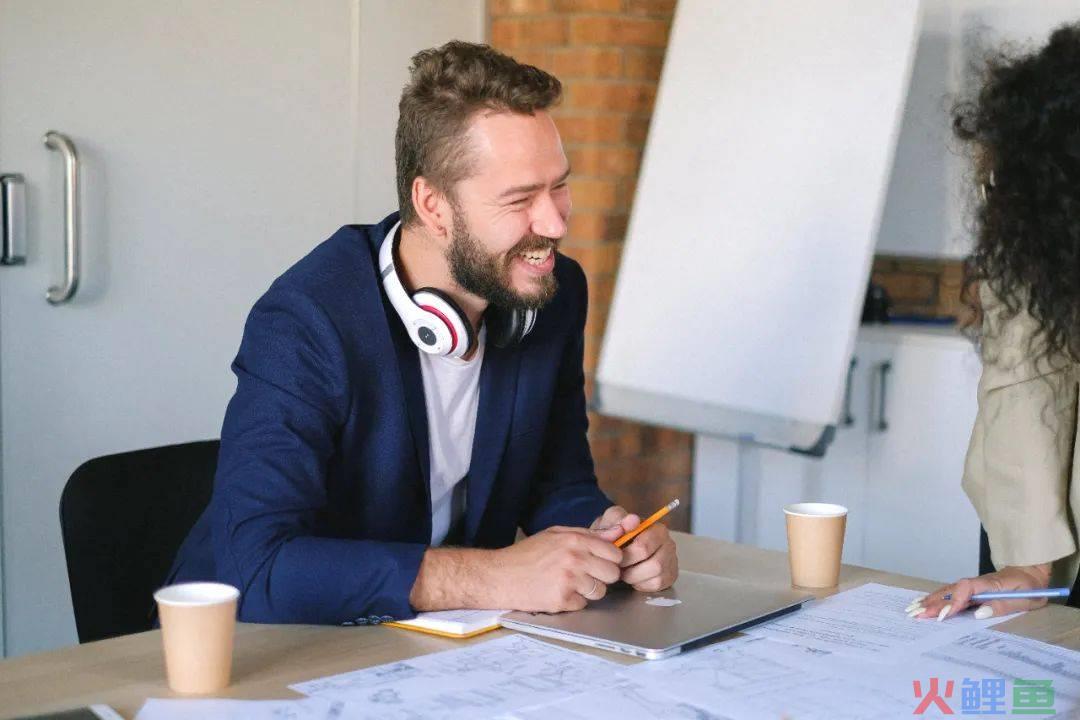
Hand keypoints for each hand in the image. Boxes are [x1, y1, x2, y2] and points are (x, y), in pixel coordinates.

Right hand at [490, 526, 622, 612]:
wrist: (500, 576)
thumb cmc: (527, 554)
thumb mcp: (556, 534)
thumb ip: (588, 534)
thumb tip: (618, 532)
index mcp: (575, 539)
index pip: (615, 553)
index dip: (610, 560)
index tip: (600, 562)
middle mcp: (575, 558)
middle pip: (612, 574)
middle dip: (602, 576)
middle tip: (586, 575)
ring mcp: (569, 580)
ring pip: (600, 591)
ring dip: (588, 591)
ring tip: (569, 584)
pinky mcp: (562, 600)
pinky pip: (583, 604)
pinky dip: (573, 602)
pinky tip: (558, 593)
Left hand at [591, 505, 678, 591]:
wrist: (615, 548)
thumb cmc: (615, 534)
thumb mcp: (611, 522)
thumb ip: (618, 519)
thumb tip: (632, 519)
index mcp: (657, 528)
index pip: (644, 547)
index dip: (626, 555)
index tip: (615, 555)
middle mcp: (669, 544)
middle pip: (654, 564)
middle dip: (631, 568)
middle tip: (618, 565)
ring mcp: (671, 560)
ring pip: (657, 576)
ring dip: (635, 576)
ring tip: (624, 571)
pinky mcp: (670, 576)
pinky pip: (657, 584)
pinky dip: (641, 584)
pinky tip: (633, 577)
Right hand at [909, 564, 1051, 620]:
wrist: (1030, 571)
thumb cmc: (1030, 588)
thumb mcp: (1025, 599)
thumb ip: (1001, 605)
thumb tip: (978, 612)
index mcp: (991, 584)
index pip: (966, 589)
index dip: (954, 601)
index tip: (944, 615)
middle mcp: (977, 583)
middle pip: (951, 591)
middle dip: (933, 603)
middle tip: (916, 614)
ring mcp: (972, 585)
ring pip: (947, 591)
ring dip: (930, 600)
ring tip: (912, 609)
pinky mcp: (971, 589)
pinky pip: (950, 593)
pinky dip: (935, 597)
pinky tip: (924, 602)